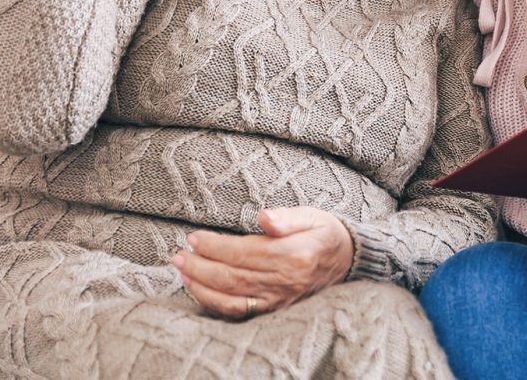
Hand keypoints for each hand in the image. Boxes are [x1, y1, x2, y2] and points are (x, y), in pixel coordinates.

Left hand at [171, 207, 354, 318]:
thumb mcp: (312, 215)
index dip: (215, 246)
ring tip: (182, 271)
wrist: (347, 260)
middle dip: (200, 266)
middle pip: (233, 276)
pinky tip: (199, 291)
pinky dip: (215, 303)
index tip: (195, 238)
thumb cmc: (325, 233)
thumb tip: (264, 217)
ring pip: (232, 297)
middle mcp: (286, 280)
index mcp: (294, 254)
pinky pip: (240, 311)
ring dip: (202, 286)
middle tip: (178, 255)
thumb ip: (287, 217)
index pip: (244, 252)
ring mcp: (280, 298)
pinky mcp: (275, 308)